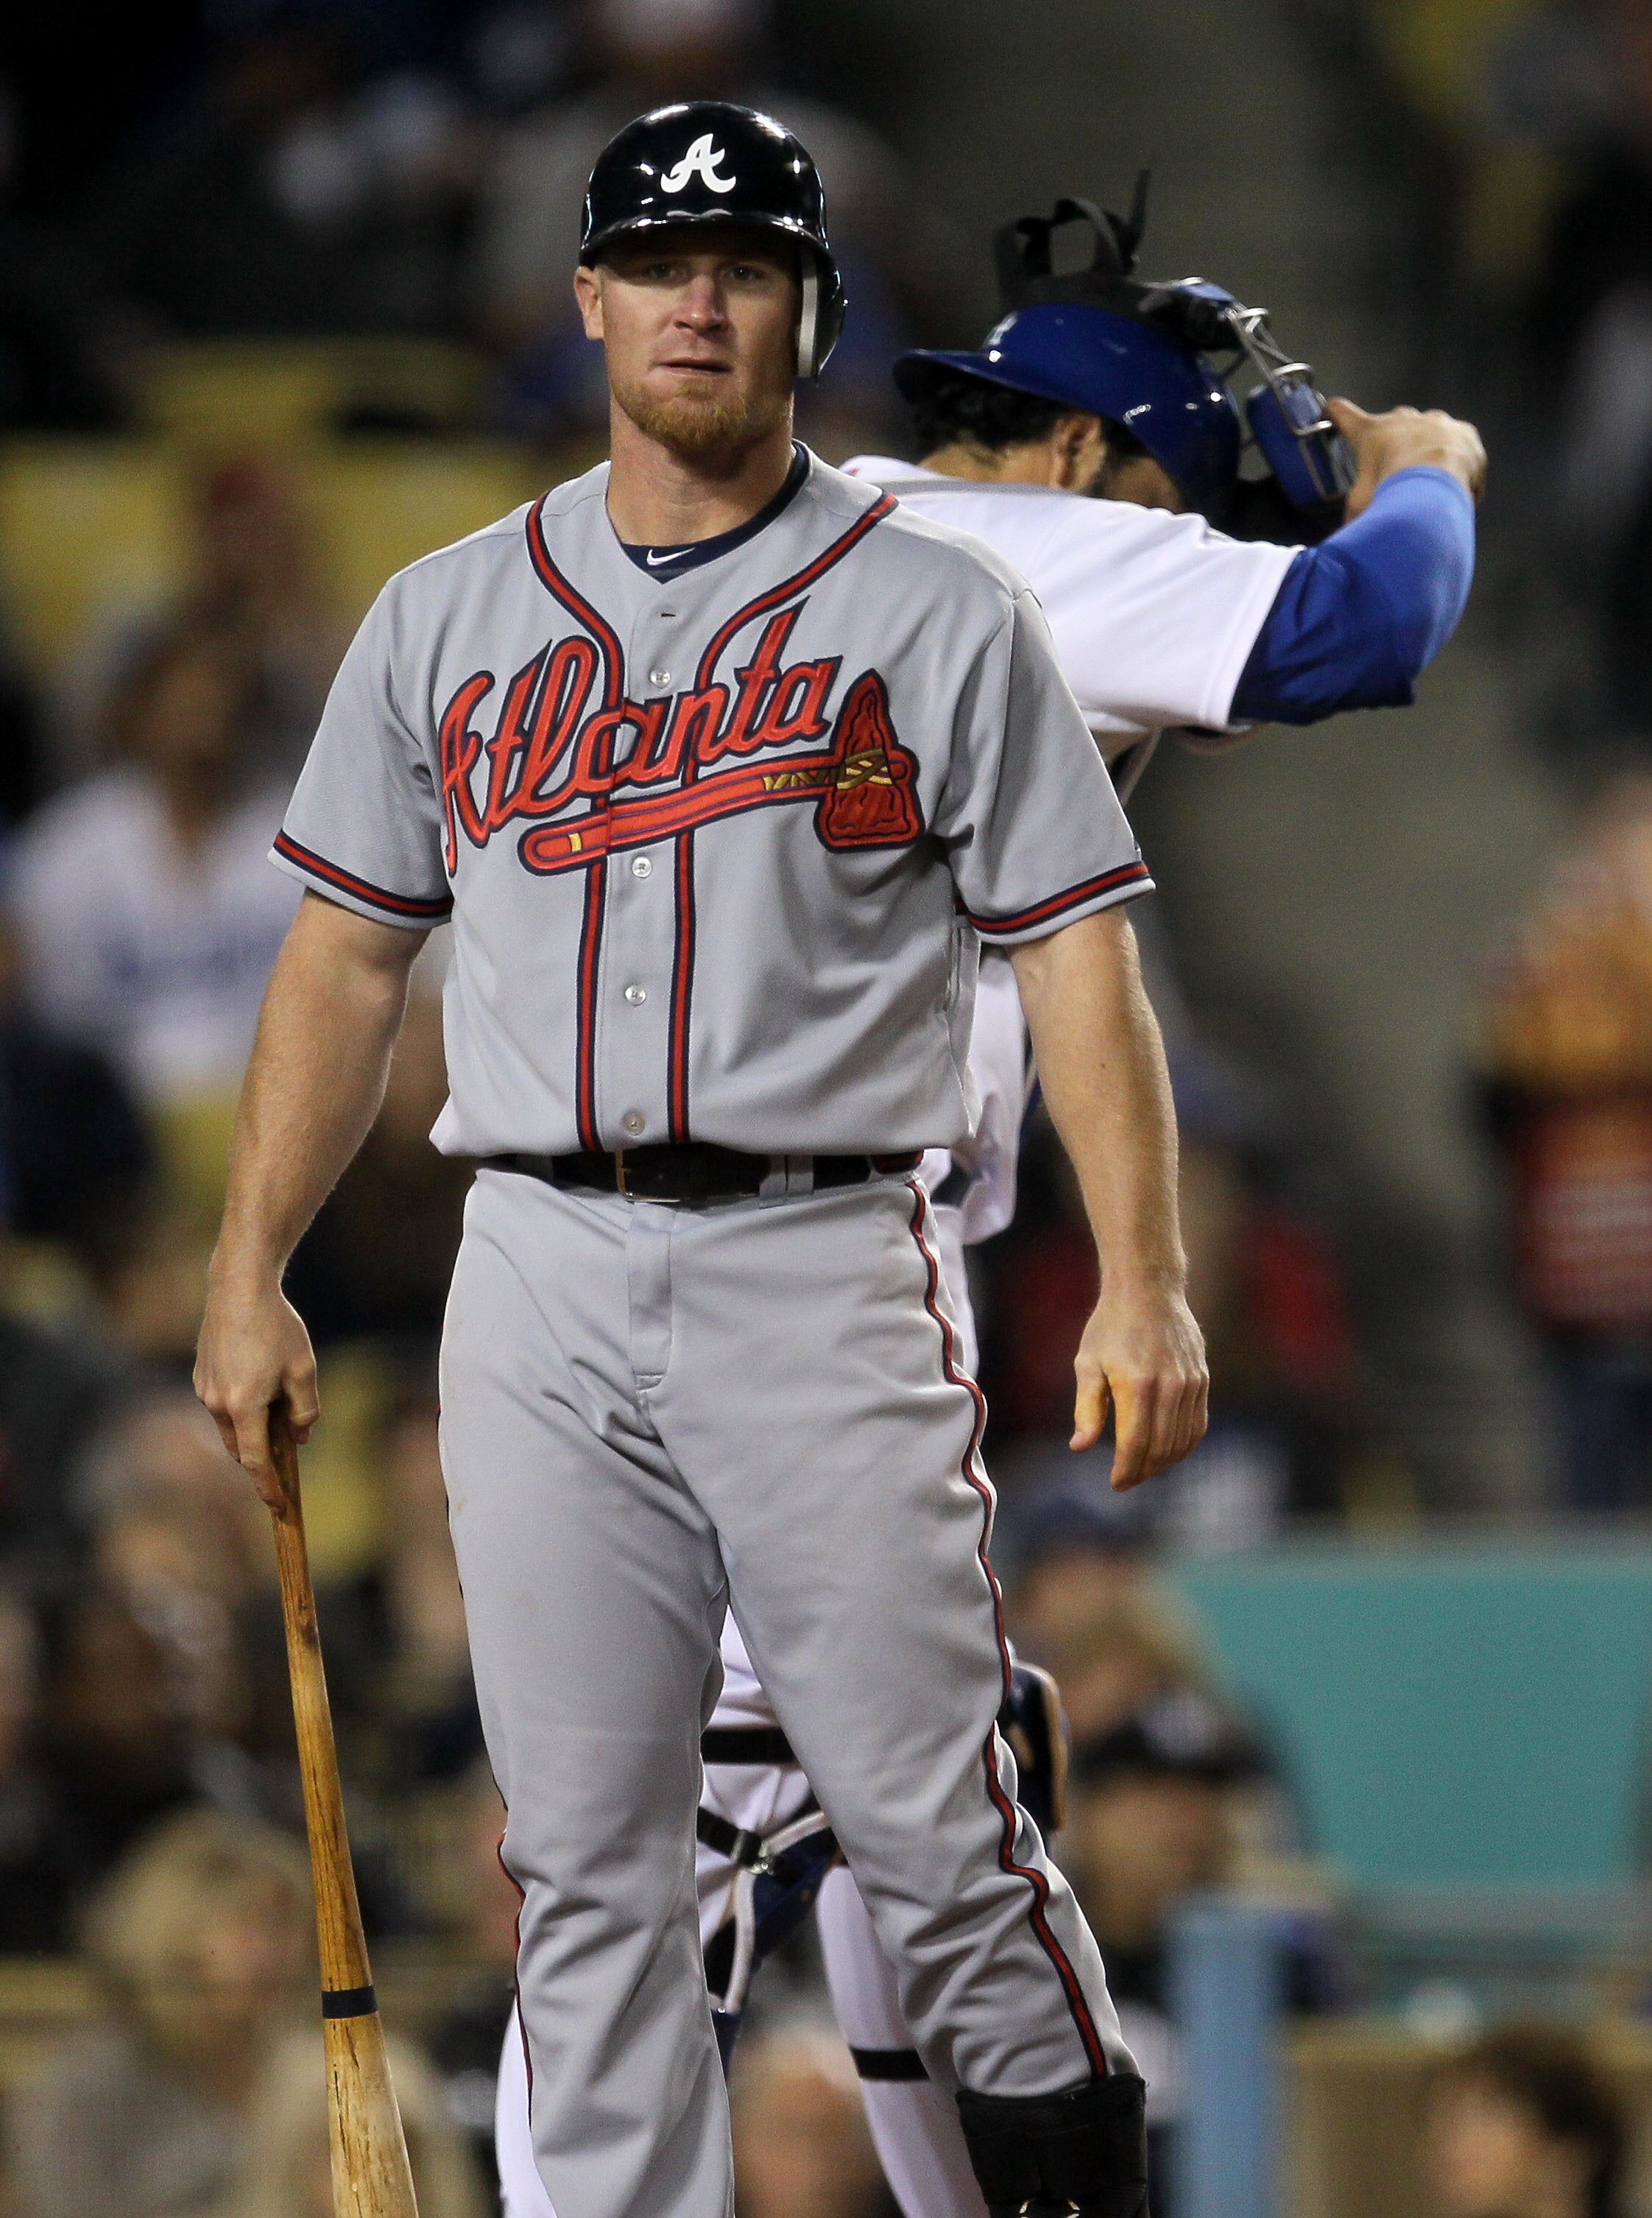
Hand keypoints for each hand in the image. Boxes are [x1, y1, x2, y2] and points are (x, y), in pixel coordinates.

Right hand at [194, 1268, 319, 1508]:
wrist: (238, 1288)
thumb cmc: (277, 1327)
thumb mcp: (303, 1369)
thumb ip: (305, 1409)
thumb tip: (300, 1436)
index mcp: (244, 1406)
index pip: (255, 1461)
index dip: (268, 1487)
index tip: (280, 1507)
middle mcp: (217, 1402)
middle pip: (240, 1447)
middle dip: (261, 1458)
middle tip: (287, 1457)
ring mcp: (204, 1388)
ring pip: (231, 1425)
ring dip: (252, 1430)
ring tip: (280, 1412)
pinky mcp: (200, 1375)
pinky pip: (223, 1404)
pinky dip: (241, 1409)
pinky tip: (260, 1386)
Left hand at [1071, 1275, 1208, 1490]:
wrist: (1148, 1289)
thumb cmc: (1110, 1326)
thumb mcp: (1088, 1363)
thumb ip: (1087, 1408)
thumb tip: (1080, 1447)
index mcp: (1137, 1386)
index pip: (1135, 1444)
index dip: (1126, 1470)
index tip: (1116, 1484)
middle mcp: (1169, 1387)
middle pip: (1160, 1448)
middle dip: (1143, 1471)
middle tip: (1127, 1481)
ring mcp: (1189, 1384)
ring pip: (1182, 1440)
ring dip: (1164, 1462)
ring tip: (1144, 1469)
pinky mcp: (1201, 1379)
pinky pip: (1197, 1424)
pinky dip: (1184, 1445)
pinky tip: (1168, 1451)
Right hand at [1328, 397, 1486, 519]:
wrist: (1440, 487)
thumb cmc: (1391, 491)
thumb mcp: (1360, 506)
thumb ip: (1352, 511)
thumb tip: (1348, 530)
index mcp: (1371, 432)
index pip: (1342, 412)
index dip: (1335, 413)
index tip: (1331, 411)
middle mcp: (1403, 418)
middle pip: (1393, 425)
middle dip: (1395, 446)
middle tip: (1398, 476)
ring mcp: (1436, 421)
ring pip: (1428, 433)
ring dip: (1426, 452)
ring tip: (1430, 483)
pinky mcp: (1465, 431)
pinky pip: (1457, 446)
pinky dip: (1456, 464)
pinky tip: (1454, 486)